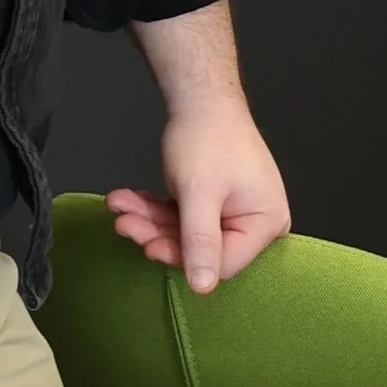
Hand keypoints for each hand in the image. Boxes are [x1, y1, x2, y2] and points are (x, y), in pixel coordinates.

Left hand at [112, 1, 290, 295]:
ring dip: (149, 220)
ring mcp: (234, 212)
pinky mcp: (214, 204)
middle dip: (158, 233)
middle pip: (200, 247)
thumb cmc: (207, 140)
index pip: (224, 262)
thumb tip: (203, 289)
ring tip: (120, 205)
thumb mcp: (200, 194)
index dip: (183, 257)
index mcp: (266, 222)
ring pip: (184, 231)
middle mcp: (255, 222)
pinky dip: (155, 208)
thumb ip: (201, 242)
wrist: (199, 97)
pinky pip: (182, 216)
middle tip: (125, 222)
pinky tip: (128, 198)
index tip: (148, 245)